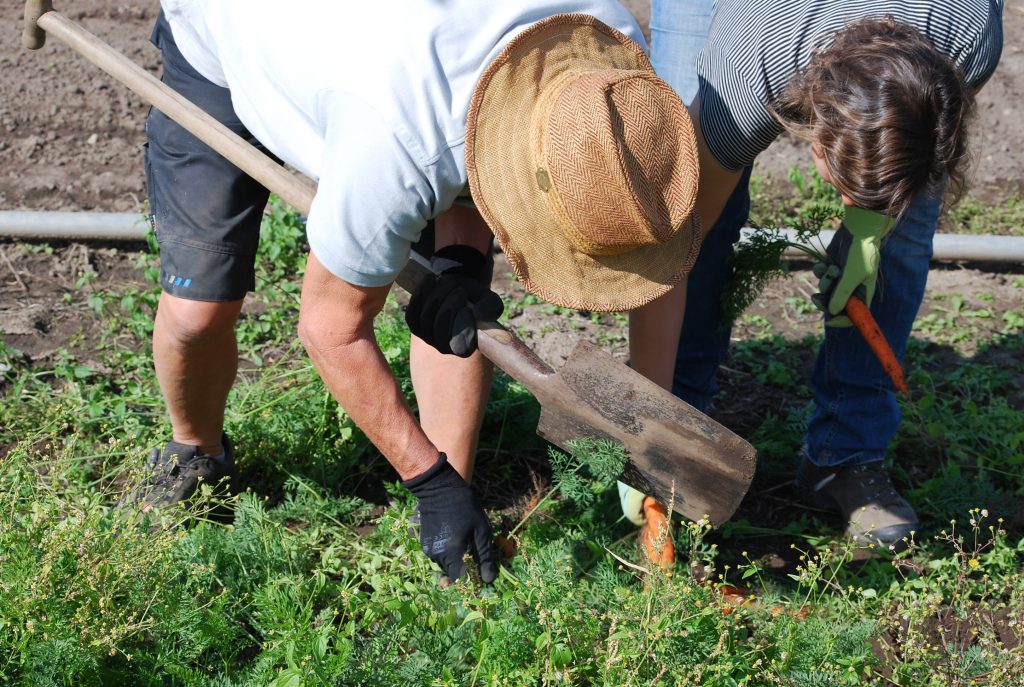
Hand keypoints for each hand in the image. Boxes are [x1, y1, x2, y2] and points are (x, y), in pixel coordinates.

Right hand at [402, 453, 496, 583]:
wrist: (440, 489)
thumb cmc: (466, 508)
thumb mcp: (481, 531)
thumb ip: (484, 557)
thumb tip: (488, 580)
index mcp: (452, 554)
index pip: (461, 581)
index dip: (472, 580)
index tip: (480, 573)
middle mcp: (437, 556)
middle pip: (453, 574)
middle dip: (465, 569)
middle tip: (475, 555)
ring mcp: (428, 550)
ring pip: (445, 565)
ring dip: (456, 560)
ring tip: (465, 542)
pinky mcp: (424, 543)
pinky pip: (438, 556)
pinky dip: (448, 553)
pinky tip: (455, 538)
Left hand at [405, 245, 503, 356]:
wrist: (457, 287)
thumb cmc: (475, 298)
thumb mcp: (488, 300)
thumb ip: (491, 307)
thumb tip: (479, 314)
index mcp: (465, 348)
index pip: (460, 347)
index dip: (462, 327)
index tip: (468, 306)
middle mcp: (445, 347)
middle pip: (440, 331)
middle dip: (448, 305)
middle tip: (459, 287)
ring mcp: (427, 338)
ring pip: (426, 320)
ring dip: (437, 296)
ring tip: (448, 280)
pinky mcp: (415, 326)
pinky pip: (412, 313)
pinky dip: (420, 295)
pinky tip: (430, 280)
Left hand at [811, 206, 890, 326]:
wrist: (857, 229)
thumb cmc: (860, 253)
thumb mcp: (852, 275)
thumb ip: (842, 295)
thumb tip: (832, 313)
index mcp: (863, 293)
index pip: (854, 315)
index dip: (841, 320)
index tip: (829, 320)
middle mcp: (852, 288)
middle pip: (834, 305)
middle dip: (824, 302)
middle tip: (816, 298)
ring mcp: (841, 277)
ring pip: (825, 289)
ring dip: (824, 281)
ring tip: (831, 269)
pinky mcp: (831, 267)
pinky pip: (820, 276)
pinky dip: (820, 271)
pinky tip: (825, 263)